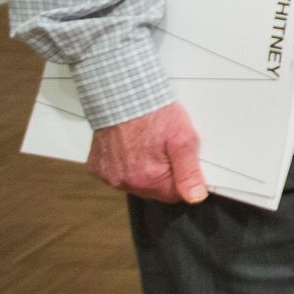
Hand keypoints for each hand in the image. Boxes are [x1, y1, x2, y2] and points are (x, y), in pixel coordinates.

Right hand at [88, 102, 206, 203]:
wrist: (123, 96)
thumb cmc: (154, 114)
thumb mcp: (183, 139)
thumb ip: (190, 172)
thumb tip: (196, 197)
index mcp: (147, 179)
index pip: (173, 195)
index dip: (181, 178)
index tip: (181, 161)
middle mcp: (125, 182)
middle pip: (153, 190)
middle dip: (162, 174)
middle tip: (164, 148)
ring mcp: (109, 176)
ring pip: (134, 182)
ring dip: (143, 169)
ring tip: (147, 144)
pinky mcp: (98, 167)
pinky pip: (116, 173)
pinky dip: (124, 163)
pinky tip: (129, 146)